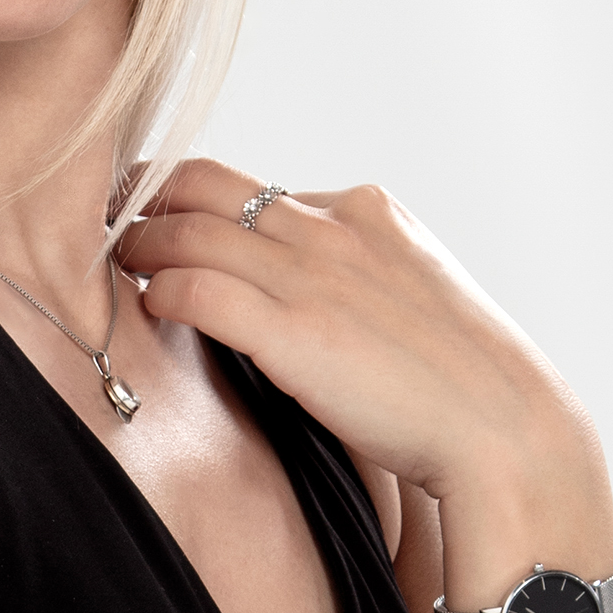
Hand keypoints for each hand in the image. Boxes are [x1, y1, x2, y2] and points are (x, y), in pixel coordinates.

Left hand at [117, 160, 601, 505]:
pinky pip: (196, 288)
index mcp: (366, 211)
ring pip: (187, 228)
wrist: (506, 430)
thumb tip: (289, 290)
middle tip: (106, 217)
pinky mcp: (294, 328)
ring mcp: (313, 273)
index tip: (157, 211)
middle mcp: (333, 226)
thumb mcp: (405, 296)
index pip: (253, 183)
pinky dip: (159, 290)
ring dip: (138, 241)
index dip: (193, 197)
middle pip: (204, 182)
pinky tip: (145, 305)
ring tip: (111, 261)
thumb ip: (348, 276)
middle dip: (146, 194)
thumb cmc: (458, 382)